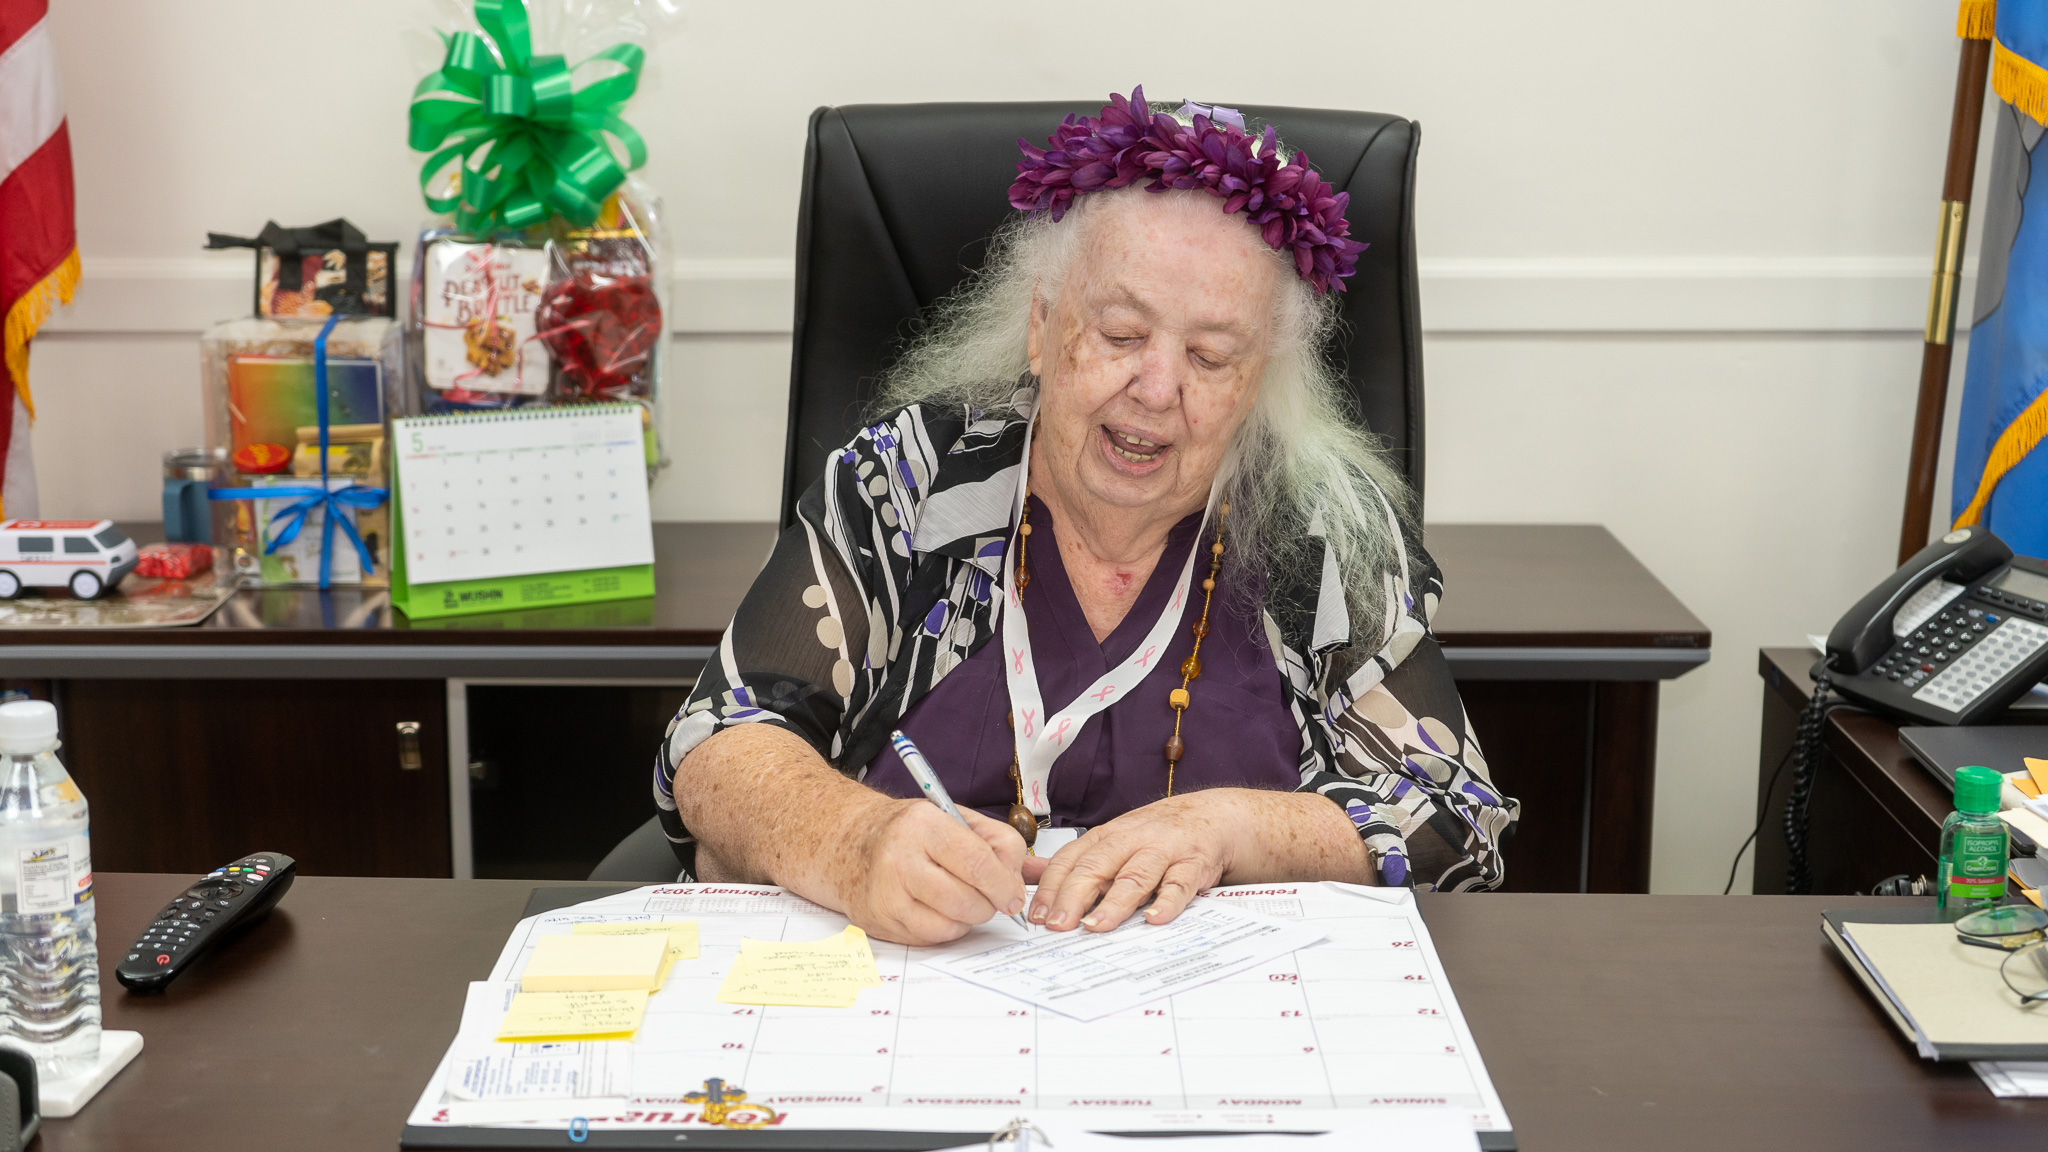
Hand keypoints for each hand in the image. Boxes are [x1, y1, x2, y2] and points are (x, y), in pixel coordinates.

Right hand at [838, 800, 1027, 945]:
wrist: (853, 842)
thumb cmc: (912, 832)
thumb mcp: (957, 819)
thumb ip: (999, 842)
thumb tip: (1020, 881)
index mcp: (924, 825)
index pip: (978, 862)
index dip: (1004, 884)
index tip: (1012, 895)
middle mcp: (900, 858)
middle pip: (966, 900)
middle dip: (989, 905)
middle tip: (990, 897)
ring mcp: (887, 893)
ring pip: (951, 925)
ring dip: (969, 918)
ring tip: (963, 898)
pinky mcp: (881, 920)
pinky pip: (931, 937)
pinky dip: (946, 928)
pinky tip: (939, 908)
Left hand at [1027, 791, 1242, 931]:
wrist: (1211, 817)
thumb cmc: (1156, 835)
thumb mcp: (1112, 841)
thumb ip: (1074, 862)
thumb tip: (1027, 875)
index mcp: (1107, 836)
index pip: (1071, 860)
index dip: (1051, 887)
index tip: (1037, 915)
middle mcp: (1132, 841)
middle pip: (1097, 866)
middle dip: (1073, 896)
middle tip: (1057, 925)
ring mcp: (1164, 852)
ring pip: (1135, 876)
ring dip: (1114, 902)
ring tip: (1095, 926)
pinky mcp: (1194, 865)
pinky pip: (1180, 884)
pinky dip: (1168, 902)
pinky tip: (1155, 919)